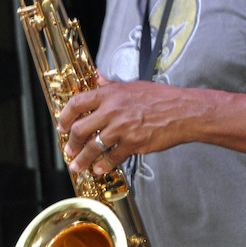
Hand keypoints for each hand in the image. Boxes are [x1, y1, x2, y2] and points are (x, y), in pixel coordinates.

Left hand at [57, 76, 194, 174]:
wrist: (183, 111)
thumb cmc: (160, 97)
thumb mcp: (132, 85)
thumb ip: (111, 84)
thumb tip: (98, 77)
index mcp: (110, 94)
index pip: (77, 104)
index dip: (65, 117)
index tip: (62, 126)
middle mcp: (113, 110)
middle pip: (80, 129)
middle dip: (71, 143)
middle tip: (69, 149)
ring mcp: (122, 128)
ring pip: (93, 147)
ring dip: (82, 159)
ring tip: (77, 166)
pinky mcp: (133, 143)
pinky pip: (112, 157)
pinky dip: (103, 165)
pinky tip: (99, 169)